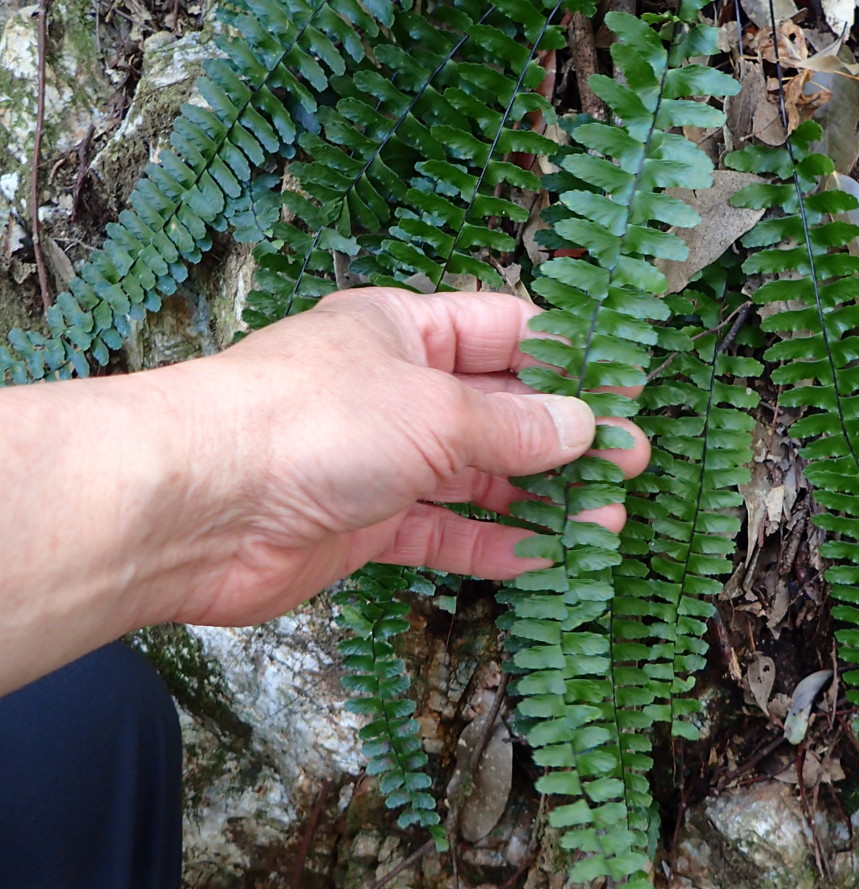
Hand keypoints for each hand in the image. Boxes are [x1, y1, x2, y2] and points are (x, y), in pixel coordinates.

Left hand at [161, 287, 649, 625]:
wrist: (199, 506)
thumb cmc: (309, 422)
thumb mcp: (433, 409)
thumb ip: (512, 424)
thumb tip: (583, 426)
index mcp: (401, 330)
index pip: (503, 330)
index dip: (567, 357)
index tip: (625, 389)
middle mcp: (391, 391)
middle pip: (496, 408)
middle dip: (564, 436)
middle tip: (629, 463)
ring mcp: (376, 461)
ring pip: (475, 477)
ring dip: (539, 498)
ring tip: (605, 519)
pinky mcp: (361, 526)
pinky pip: (441, 533)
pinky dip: (489, 545)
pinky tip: (543, 558)